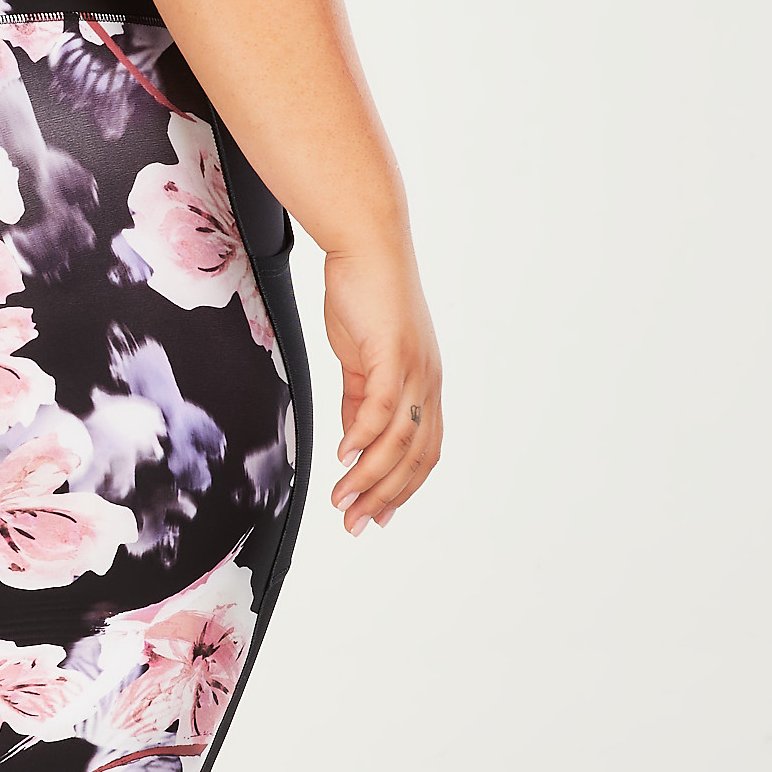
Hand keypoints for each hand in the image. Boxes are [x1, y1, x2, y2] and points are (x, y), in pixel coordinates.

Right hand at [321, 239, 442, 535]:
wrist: (367, 247)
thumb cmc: (364, 296)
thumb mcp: (360, 360)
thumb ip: (360, 401)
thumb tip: (354, 442)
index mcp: (424, 385)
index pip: (423, 452)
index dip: (402, 489)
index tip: (376, 516)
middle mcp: (428, 382)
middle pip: (416, 457)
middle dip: (386, 497)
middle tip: (356, 524)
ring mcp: (416, 369)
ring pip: (400, 441)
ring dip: (369, 477)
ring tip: (342, 501)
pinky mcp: (395, 354)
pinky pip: (381, 408)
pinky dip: (364, 438)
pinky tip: (342, 458)